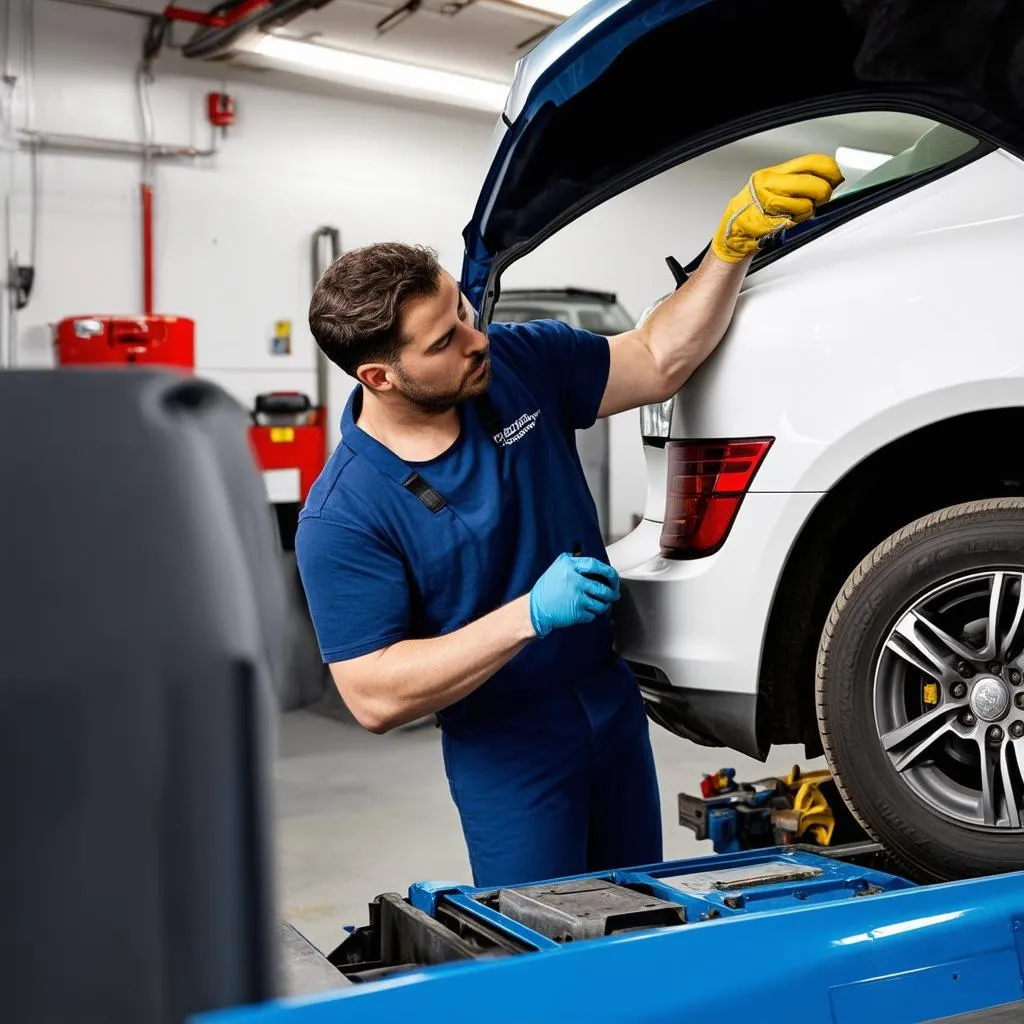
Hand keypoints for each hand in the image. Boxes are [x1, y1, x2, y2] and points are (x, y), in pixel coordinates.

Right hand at [529, 553, 620, 636]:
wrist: (534, 609)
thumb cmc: (546, 589)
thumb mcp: (556, 568)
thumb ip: (573, 563)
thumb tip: (593, 564)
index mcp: (570, 566)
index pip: (596, 565)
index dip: (608, 572)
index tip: (613, 576)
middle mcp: (575, 580)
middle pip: (603, 588)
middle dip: (612, 593)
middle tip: (614, 594)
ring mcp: (577, 597)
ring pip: (601, 603)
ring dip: (603, 605)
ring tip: (601, 604)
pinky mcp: (576, 612)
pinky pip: (593, 614)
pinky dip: (591, 614)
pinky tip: (585, 611)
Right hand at [711, 154, 844, 263]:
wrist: (733, 233)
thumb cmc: (754, 211)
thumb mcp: (774, 187)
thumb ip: (799, 180)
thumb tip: (829, 178)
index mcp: (774, 172)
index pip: (812, 162)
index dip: (830, 170)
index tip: (837, 177)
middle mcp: (770, 184)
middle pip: (813, 182)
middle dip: (824, 192)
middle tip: (822, 197)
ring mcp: (770, 202)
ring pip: (806, 203)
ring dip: (809, 210)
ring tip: (799, 210)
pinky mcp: (772, 219)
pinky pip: (797, 218)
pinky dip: (799, 220)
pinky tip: (791, 219)